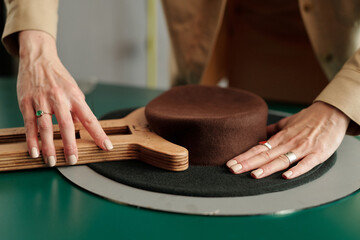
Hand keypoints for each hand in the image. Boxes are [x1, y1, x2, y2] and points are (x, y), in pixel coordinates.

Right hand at [17, 30, 112, 166]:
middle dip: (70, 145)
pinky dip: (32, 139)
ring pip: (46, 127)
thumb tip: (82, 126)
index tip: (107, 146)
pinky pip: (29, 124)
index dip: (99, 134)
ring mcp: (42, 101)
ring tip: (52, 161)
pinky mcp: (27, 102)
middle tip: (73, 160)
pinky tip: (35, 151)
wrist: (38, 58)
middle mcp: (59, 99)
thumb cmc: (58, 77)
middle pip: (66, 125)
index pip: (90, 119)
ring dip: (49, 146)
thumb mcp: (73, 90)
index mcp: (75, 97)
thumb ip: (77, 109)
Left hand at [226, 101, 349, 178]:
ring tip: (254, 174)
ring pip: (282, 160)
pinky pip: (306, 164)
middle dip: (248, 163)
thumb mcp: (287, 123)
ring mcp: (303, 148)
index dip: (243, 156)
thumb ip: (272, 131)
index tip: (230, 163)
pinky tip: (286, 176)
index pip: (258, 148)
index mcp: (280, 137)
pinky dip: (297, 170)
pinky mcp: (318, 154)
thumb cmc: (308, 119)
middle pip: (265, 155)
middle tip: (233, 170)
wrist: (331, 113)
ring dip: (267, 168)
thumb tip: (258, 138)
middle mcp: (289, 143)